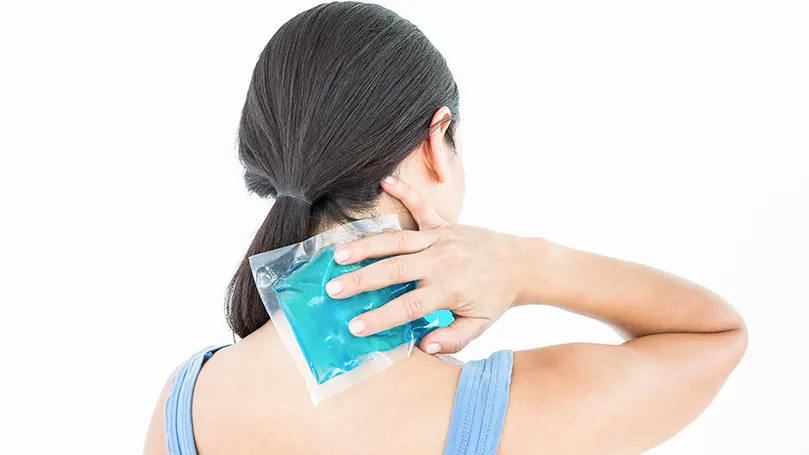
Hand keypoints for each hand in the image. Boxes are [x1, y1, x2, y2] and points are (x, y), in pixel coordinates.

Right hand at [324, 176, 527, 353]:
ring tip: (339, 254)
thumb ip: (453, 338)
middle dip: (361, 280)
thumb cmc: (495, 297)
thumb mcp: (479, 325)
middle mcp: (441, 261)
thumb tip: (424, 347)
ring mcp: (441, 239)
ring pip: (398, 240)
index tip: (355, 327)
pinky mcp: (444, 223)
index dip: (381, 317)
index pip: (408, 305)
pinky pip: (422, 206)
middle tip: (333, 289)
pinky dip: (405, 191)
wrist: (520, 263)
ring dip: (366, 245)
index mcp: (449, 289)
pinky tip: (385, 180)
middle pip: (394, 270)